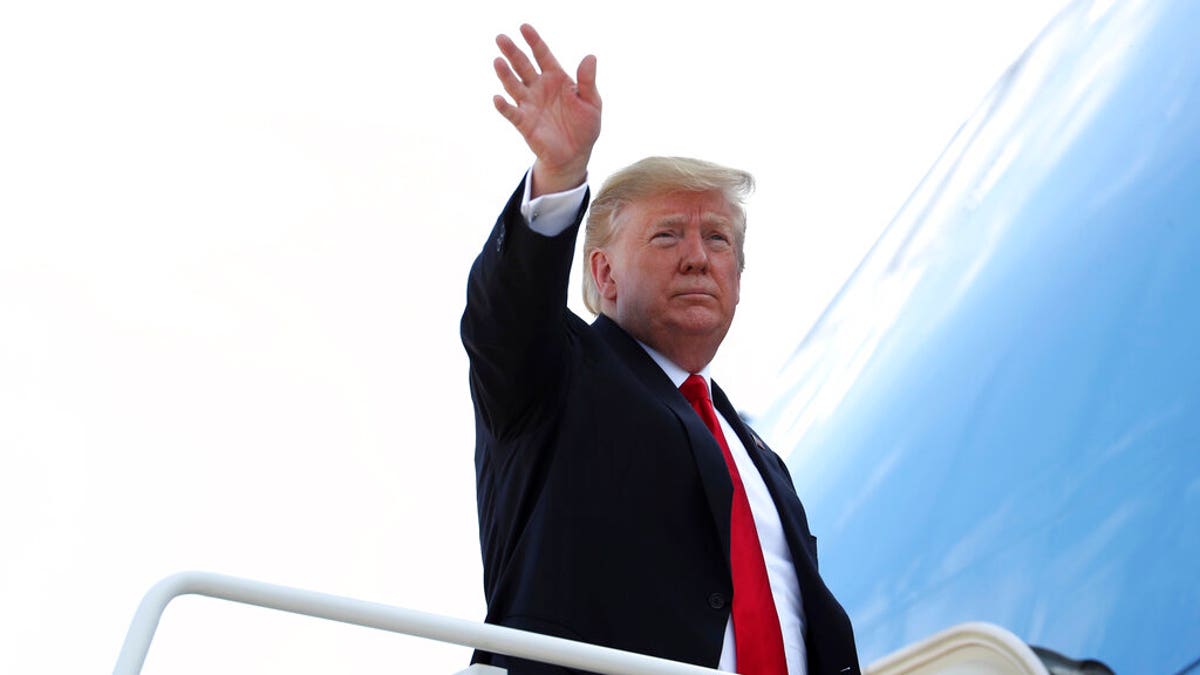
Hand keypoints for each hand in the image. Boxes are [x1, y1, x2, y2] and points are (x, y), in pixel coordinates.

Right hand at [493, 24, 600, 197]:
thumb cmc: (585, 126)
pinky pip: (512, 113)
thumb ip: (587, 81)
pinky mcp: (524, 123)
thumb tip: (590, 57)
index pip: (543, 55)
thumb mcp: (592, 102)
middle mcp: (539, 88)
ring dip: (505, 75)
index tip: (524, 27)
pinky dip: (504, 106)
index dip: (534, 41)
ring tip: (498, 62)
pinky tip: (497, 98)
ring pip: (514, 86)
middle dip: (513, 52)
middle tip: (501, 38)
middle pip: (523, 66)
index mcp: (556, 79)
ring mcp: (530, 104)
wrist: (575, 154)